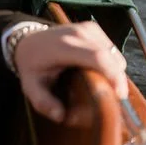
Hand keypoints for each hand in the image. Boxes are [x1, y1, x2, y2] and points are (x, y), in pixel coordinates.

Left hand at [13, 21, 128, 122]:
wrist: (27, 40)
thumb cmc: (31, 64)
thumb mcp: (30, 85)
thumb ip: (42, 102)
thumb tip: (60, 116)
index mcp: (64, 46)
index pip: (98, 57)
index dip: (114, 75)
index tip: (119, 94)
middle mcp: (78, 33)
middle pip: (111, 57)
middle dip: (117, 79)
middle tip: (110, 96)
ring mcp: (86, 28)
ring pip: (114, 54)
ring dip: (114, 70)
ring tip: (100, 83)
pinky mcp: (92, 28)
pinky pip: (111, 49)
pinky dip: (110, 62)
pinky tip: (96, 70)